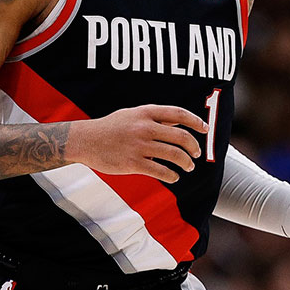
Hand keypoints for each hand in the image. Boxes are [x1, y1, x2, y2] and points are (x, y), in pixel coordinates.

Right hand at [66, 105, 205, 182]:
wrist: (85, 140)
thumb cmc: (110, 127)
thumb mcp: (132, 114)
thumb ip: (154, 118)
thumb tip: (179, 123)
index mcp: (145, 113)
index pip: (178, 114)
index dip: (195, 121)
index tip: (204, 129)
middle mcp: (144, 127)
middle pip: (181, 137)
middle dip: (194, 147)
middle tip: (196, 154)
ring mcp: (139, 146)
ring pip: (174, 155)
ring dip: (186, 163)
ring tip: (188, 167)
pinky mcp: (133, 163)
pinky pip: (161, 171)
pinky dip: (172, 176)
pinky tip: (174, 177)